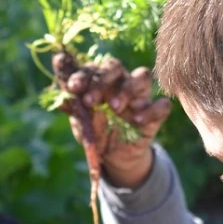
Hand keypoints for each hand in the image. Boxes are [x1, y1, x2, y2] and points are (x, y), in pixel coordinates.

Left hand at [53, 53, 170, 186]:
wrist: (115, 157)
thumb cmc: (97, 132)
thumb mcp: (81, 123)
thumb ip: (73, 105)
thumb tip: (61, 89)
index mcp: (99, 80)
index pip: (92, 68)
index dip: (82, 74)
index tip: (72, 87)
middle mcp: (120, 82)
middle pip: (115, 66)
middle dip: (101, 80)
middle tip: (90, 101)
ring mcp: (140, 95)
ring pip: (142, 76)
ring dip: (127, 89)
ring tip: (114, 107)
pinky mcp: (156, 113)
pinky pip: (161, 105)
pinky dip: (151, 110)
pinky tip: (137, 120)